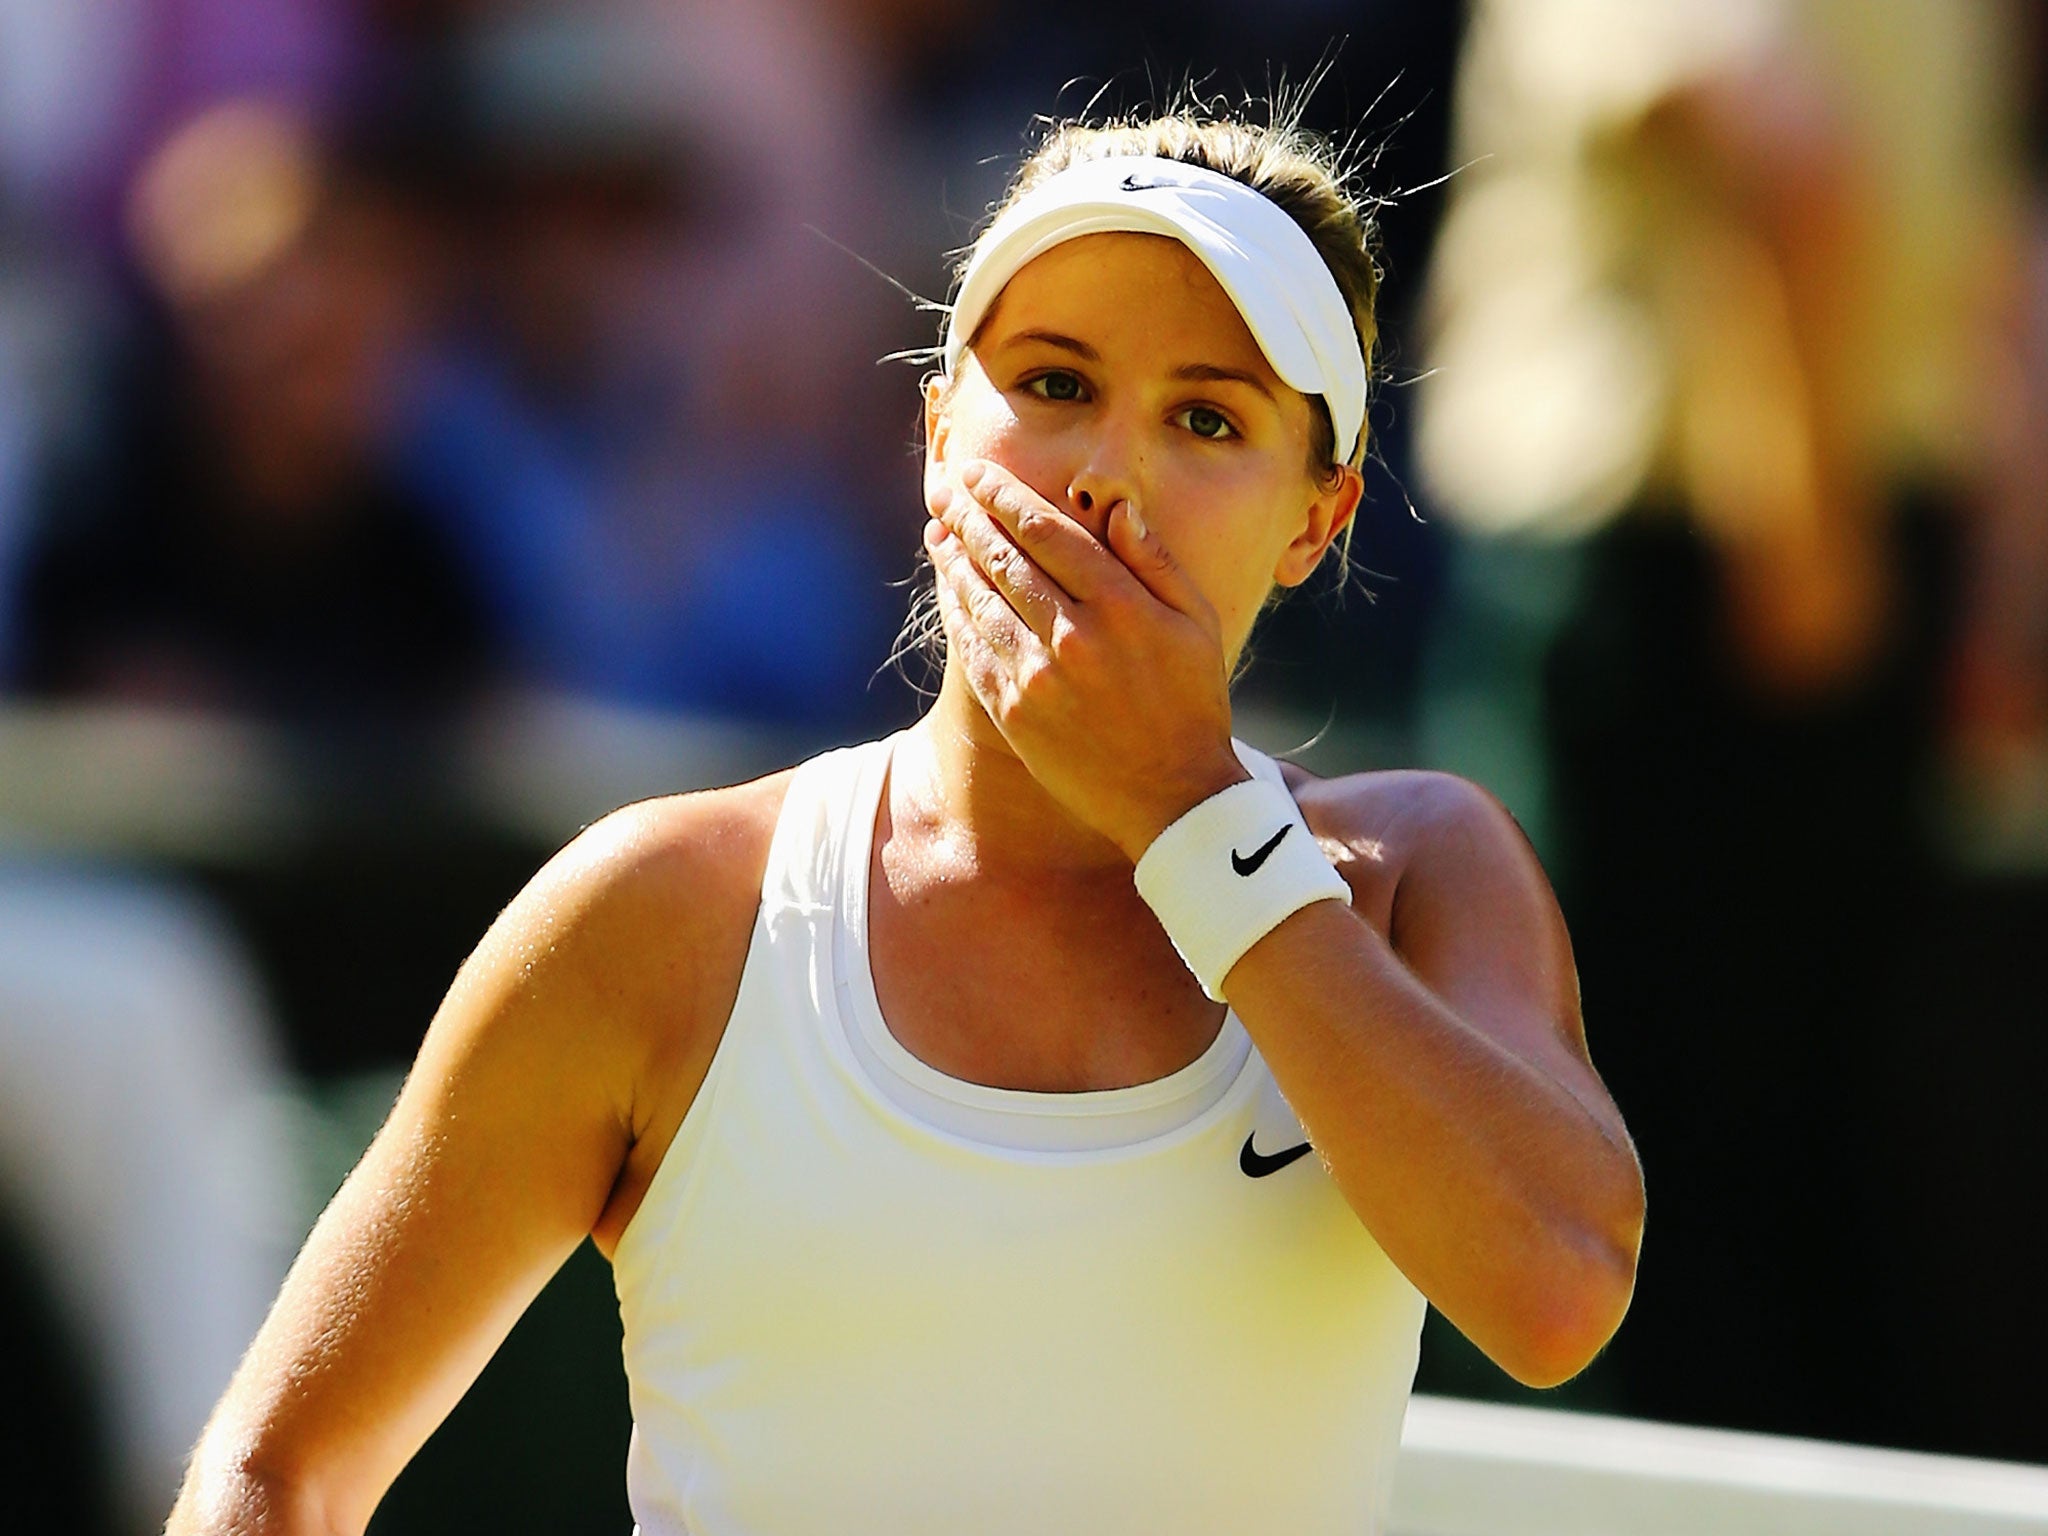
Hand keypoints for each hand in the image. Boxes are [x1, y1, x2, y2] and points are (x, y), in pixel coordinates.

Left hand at [926, 458, 1246, 859]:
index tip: (978, 474)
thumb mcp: (1197, 623)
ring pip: (980, 598)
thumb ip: (1156, 560)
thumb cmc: (1192, 702)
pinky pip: (974, 647)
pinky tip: (947, 586)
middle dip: (967, 515)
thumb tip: (1117, 508)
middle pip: (1003, 557)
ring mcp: (1038, 675)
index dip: (1004, 496)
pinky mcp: (1015, 711)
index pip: (1045, 531)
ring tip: (937, 529)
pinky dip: (955, 609)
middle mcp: (1074, 635)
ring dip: (953, 557)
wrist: (1173, 796)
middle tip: (943, 489)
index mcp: (1121, 606)